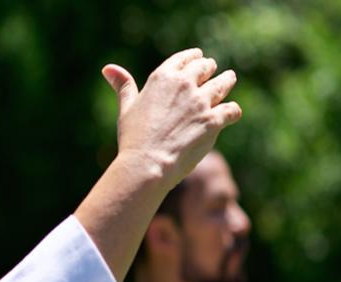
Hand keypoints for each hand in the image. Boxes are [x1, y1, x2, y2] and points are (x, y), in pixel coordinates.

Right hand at [102, 49, 241, 189]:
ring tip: (229, 80)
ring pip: (224, 83)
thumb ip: (123, 86)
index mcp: (163, 77)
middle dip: (210, 69)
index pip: (186, 58)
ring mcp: (201, 102)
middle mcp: (184, 84)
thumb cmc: (133, 139)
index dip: (194, 58)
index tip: (198, 59)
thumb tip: (108, 69)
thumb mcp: (127, 108)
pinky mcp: (213, 120)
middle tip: (214, 73)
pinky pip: (232, 110)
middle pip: (206, 67)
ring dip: (227, 81)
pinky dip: (233, 111)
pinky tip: (232, 114)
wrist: (146, 165)